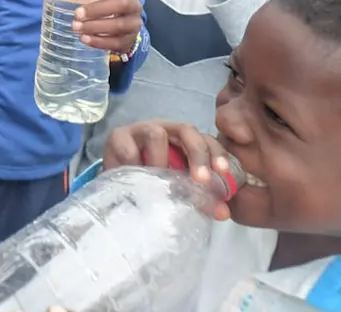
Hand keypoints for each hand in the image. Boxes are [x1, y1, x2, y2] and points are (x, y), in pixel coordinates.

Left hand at [70, 0, 141, 54]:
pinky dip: (99, 42)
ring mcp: (133, 24)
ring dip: (96, 27)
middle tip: (78, 13)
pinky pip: (116, 42)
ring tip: (76, 27)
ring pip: (119, 25)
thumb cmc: (104, 4)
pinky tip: (85, 39)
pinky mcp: (129, 41)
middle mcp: (134, 5)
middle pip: (122, 4)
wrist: (121, 29)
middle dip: (98, 9)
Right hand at [103, 120, 232, 219]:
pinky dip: (135, 164)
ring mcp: (140, 130)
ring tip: (160, 181)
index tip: (222, 172)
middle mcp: (164, 130)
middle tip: (200, 180)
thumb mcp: (178, 189)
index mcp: (183, 140)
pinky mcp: (117, 137)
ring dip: (162, 159)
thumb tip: (222, 212)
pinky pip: (128, 147)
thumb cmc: (153, 183)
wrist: (117, 183)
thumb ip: (200, 198)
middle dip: (197, 154)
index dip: (216, 153)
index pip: (205, 139)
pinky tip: (136, 179)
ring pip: (157, 133)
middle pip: (186, 129)